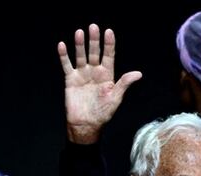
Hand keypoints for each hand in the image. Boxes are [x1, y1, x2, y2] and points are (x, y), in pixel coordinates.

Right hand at [56, 24, 141, 143]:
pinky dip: (64, 56)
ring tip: (80, 32)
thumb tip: (138, 74)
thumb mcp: (115, 98)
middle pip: (94, 52)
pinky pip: (67, 65)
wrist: (86, 124)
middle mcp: (94, 72)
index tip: (108, 31)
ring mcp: (82, 74)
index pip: (108, 56)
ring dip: (80, 44)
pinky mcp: (70, 79)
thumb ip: (124, 84)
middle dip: (94, 40)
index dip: (109, 44)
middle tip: (93, 27)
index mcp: (107, 75)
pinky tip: (62, 45)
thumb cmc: (103, 113)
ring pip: (81, 56)